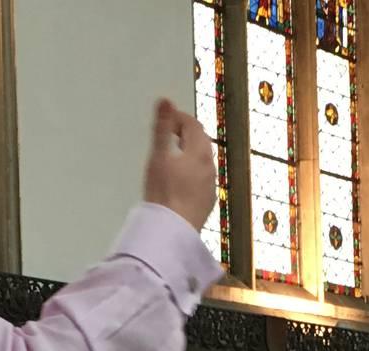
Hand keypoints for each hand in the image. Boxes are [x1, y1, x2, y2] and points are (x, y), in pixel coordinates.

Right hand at [143, 100, 216, 231]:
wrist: (172, 230)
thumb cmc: (163, 192)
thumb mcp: (158, 155)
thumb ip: (162, 127)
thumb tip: (165, 100)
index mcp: (199, 152)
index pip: (193, 126)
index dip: (180, 118)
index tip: (167, 117)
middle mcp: (210, 167)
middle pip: (201, 143)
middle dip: (187, 134)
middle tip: (170, 133)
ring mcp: (210, 185)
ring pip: (203, 162)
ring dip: (190, 154)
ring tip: (173, 156)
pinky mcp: (207, 203)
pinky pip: (202, 180)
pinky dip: (192, 173)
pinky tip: (180, 181)